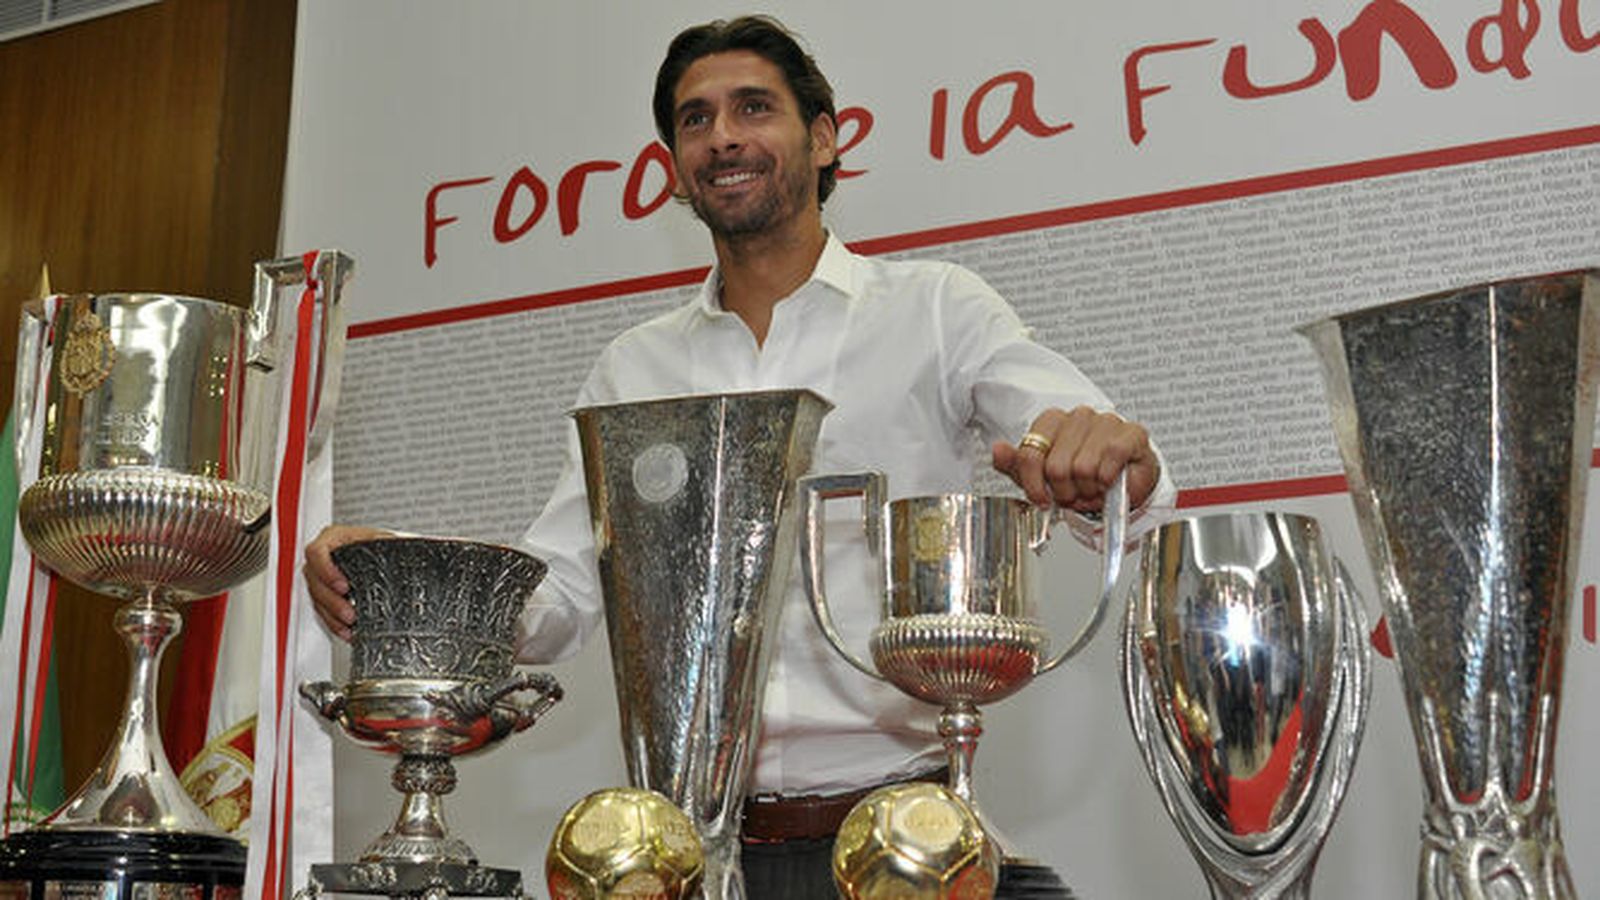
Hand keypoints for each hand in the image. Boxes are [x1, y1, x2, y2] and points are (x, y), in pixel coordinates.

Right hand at [303, 524, 391, 640]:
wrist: (374, 550)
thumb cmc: (373, 542)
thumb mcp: (379, 538)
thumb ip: (383, 541)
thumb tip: (394, 545)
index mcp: (331, 539)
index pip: (316, 553)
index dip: (326, 571)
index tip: (343, 586)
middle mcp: (320, 558)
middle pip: (315, 581)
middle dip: (332, 601)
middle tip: (349, 613)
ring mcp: (319, 577)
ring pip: (317, 599)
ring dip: (332, 616)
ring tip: (350, 625)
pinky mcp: (323, 594)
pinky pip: (322, 611)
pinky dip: (334, 622)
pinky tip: (345, 630)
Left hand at [991, 406, 1159, 511]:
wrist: (1125, 484)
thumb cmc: (1083, 476)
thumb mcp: (1042, 476)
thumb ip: (1017, 465)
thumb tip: (998, 450)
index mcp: (1052, 421)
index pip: (1029, 454)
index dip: (1034, 485)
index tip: (1042, 499)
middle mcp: (1078, 416)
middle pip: (1056, 467)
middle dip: (1065, 492)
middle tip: (1074, 494)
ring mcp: (1105, 421)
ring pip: (1083, 468)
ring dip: (1088, 490)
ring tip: (1093, 488)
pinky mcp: (1130, 433)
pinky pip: (1110, 461)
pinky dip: (1107, 481)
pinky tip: (1109, 482)